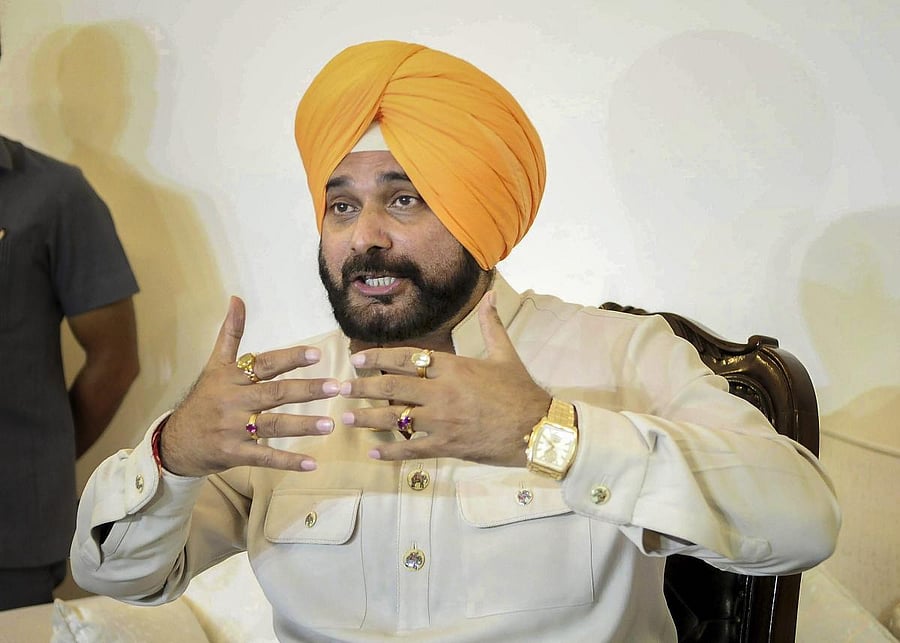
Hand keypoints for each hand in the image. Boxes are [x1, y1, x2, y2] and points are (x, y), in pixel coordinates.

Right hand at [159, 296, 339, 476]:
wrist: (176, 441)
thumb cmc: (204, 399)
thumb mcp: (214, 365)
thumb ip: (230, 333)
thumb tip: (236, 299)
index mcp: (232, 378)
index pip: (266, 365)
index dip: (290, 358)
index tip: (316, 354)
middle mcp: (234, 402)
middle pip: (275, 394)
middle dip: (307, 390)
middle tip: (336, 386)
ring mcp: (234, 429)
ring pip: (274, 425)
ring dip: (303, 425)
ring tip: (330, 425)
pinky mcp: (234, 454)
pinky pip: (265, 457)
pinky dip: (288, 461)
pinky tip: (311, 463)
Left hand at [340, 291, 550, 465]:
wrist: (537, 429)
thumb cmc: (520, 390)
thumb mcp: (505, 354)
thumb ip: (490, 324)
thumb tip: (489, 295)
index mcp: (453, 367)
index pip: (407, 358)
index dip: (379, 358)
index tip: (357, 359)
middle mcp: (442, 393)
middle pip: (393, 388)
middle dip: (363, 387)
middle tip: (341, 389)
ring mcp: (443, 422)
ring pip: (396, 419)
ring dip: (368, 418)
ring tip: (347, 418)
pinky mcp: (447, 446)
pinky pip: (412, 450)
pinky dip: (392, 453)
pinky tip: (374, 453)